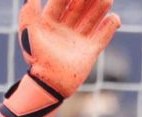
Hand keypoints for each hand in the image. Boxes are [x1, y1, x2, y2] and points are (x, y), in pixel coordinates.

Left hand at [0, 0, 120, 116]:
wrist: (50, 84)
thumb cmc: (37, 58)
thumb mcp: (29, 33)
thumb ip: (29, 13)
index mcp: (49, 24)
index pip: (61, 2)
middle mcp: (65, 29)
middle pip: (79, 7)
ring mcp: (78, 39)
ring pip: (93, 17)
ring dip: (100, 7)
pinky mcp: (90, 51)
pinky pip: (104, 35)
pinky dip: (110, 25)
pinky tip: (113, 19)